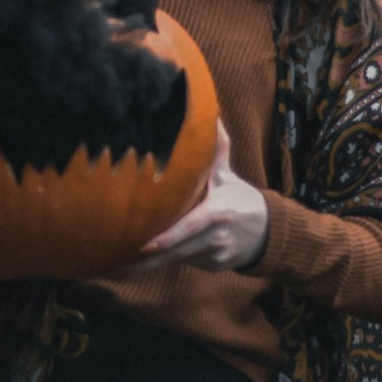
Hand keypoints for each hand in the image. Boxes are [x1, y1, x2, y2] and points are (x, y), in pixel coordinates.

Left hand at [118, 119, 267, 273]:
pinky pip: (182, 262)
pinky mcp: (210, 267)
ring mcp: (213, 256)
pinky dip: (162, 261)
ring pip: (175, 260)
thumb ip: (217, 148)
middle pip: (176, 252)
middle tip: (115, 260)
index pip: (190, 226)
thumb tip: (212, 114)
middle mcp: (215, 238)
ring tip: (116, 265)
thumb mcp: (227, 174)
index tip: (144, 244)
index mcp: (218, 213)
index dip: (168, 237)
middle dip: (144, 259)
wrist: (266, 231)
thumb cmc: (238, 196)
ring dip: (146, 263)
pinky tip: (136, 263)